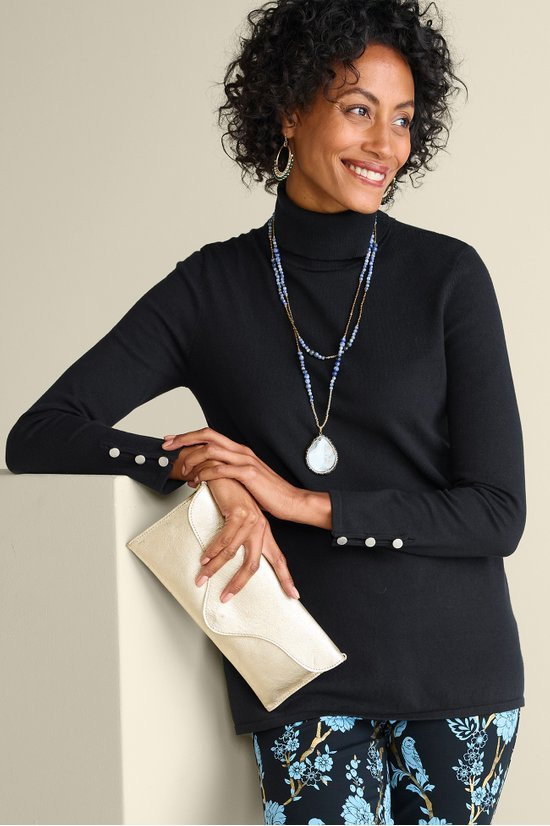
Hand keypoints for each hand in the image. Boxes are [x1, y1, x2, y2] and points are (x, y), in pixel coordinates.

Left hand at [162, 427, 304, 521]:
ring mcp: (245, 461)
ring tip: (184, 471)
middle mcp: (241, 451)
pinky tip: (197, 480)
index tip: (171, 441)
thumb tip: (210, 474)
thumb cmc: (268, 493)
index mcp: (239, 450)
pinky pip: (220, 469)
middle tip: (167, 447)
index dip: (188, 436)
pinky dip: (205, 473)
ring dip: (193, 458)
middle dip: (184, 439)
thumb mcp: (245, 478)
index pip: (209, 435)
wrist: (290, 501)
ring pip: (211, 450)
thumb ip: (229, 472)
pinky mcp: (248, 474)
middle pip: (207, 436)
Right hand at [192, 475, 299, 603]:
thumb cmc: (230, 495)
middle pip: (254, 564)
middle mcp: (260, 528)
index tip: (294, 595)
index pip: (278, 559)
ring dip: (214, 567)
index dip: (285, 577)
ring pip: (233, 553)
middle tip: (225, 597)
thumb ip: (239, 538)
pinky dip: (212, 551)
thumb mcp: (238, 519)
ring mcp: (251, 521)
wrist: (225, 470)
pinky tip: (204, 558)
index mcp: (264, 532)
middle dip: (238, 583)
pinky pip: (224, 539)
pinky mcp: (239, 513)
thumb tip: (231, 560)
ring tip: (201, 578)